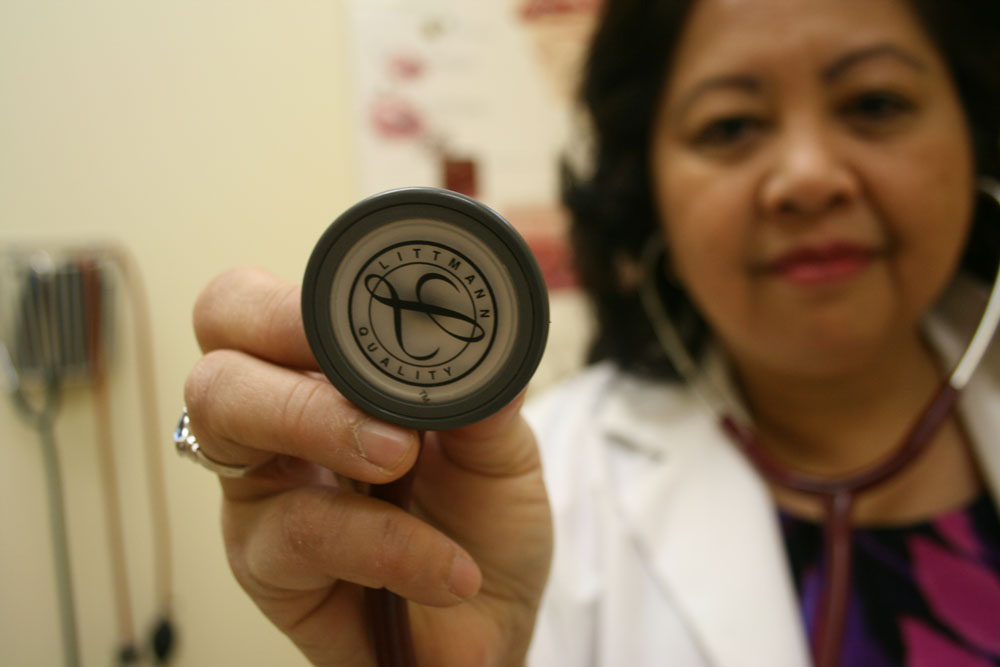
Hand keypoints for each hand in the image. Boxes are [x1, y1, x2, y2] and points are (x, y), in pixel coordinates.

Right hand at [183, 267, 552, 665]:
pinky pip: (300, 533)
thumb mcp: (499, 452)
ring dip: (321, 426)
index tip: (367, 311)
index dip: (289, 303)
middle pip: (218, 359)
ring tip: (401, 459)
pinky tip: (448, 568)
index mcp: (319, 378)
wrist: (492, 624)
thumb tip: (493, 343)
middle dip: (288, 350)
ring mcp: (261, 494)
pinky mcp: (267, 566)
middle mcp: (273, 427)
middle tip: (374, 390)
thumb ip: (486, 398)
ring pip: (225, 423)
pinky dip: (386, 544)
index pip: (254, 310)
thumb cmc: (482, 526)